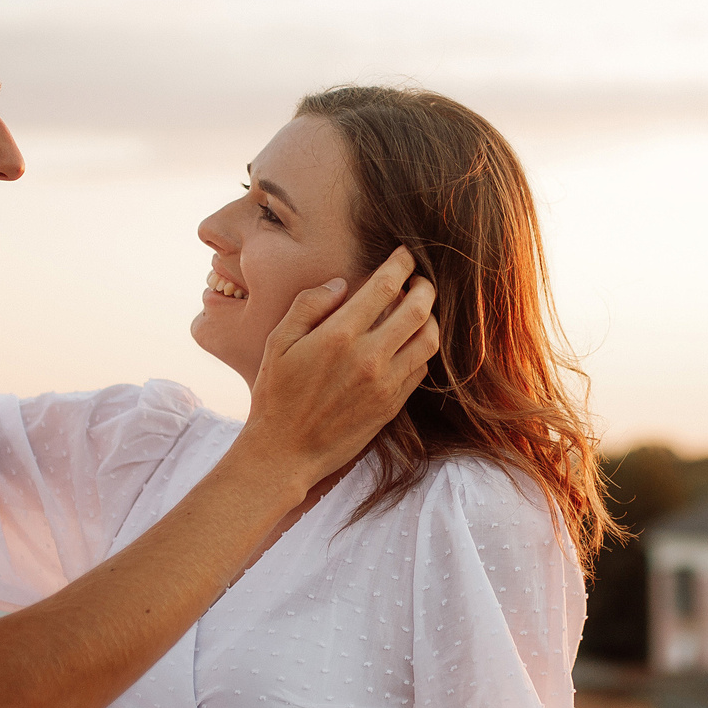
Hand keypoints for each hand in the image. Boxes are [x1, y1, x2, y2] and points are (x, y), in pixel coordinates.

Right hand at [235, 247, 438, 490]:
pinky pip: (422, 368)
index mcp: (338, 336)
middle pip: (418, 309)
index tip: (405, 254)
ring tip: (421, 309)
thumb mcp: (278, 343)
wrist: (285, 453)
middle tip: (420, 278)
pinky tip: (412, 341)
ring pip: (429, 339)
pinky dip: (423, 348)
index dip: (401, 263)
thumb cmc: (276, 395)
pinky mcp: (392, 405)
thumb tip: (341, 284)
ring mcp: (385, 384)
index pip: (385, 286)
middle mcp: (368, 357)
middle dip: (425, 285)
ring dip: (431, 317)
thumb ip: (308, 306)